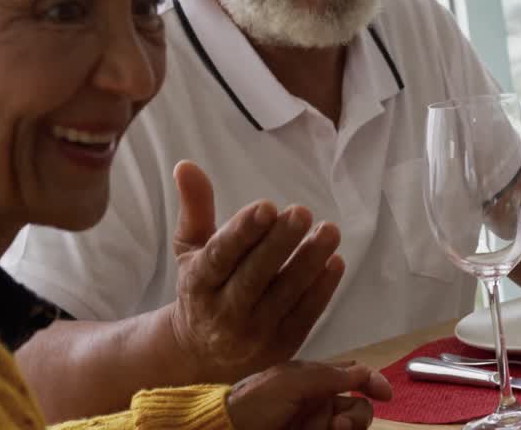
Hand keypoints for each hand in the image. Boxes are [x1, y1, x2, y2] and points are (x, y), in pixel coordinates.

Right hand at [168, 160, 344, 381]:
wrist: (205, 355)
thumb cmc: (205, 287)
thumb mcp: (191, 249)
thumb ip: (195, 208)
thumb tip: (185, 165)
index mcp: (198, 283)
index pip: (220, 256)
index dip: (243, 231)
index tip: (267, 206)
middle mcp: (223, 313)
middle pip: (254, 276)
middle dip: (280, 243)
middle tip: (303, 212)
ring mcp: (254, 334)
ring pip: (285, 295)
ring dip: (309, 262)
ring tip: (329, 231)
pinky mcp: (281, 347)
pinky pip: (305, 316)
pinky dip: (321, 290)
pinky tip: (335, 262)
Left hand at [225, 360, 392, 429]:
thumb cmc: (254, 402)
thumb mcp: (291, 381)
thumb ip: (328, 375)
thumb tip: (364, 372)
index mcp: (315, 380)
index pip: (353, 376)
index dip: (373, 381)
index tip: (385, 394)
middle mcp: (319, 403)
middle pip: (358, 408)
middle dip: (358, 416)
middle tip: (339, 425)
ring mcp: (314, 426)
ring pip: (350, 427)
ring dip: (349, 429)